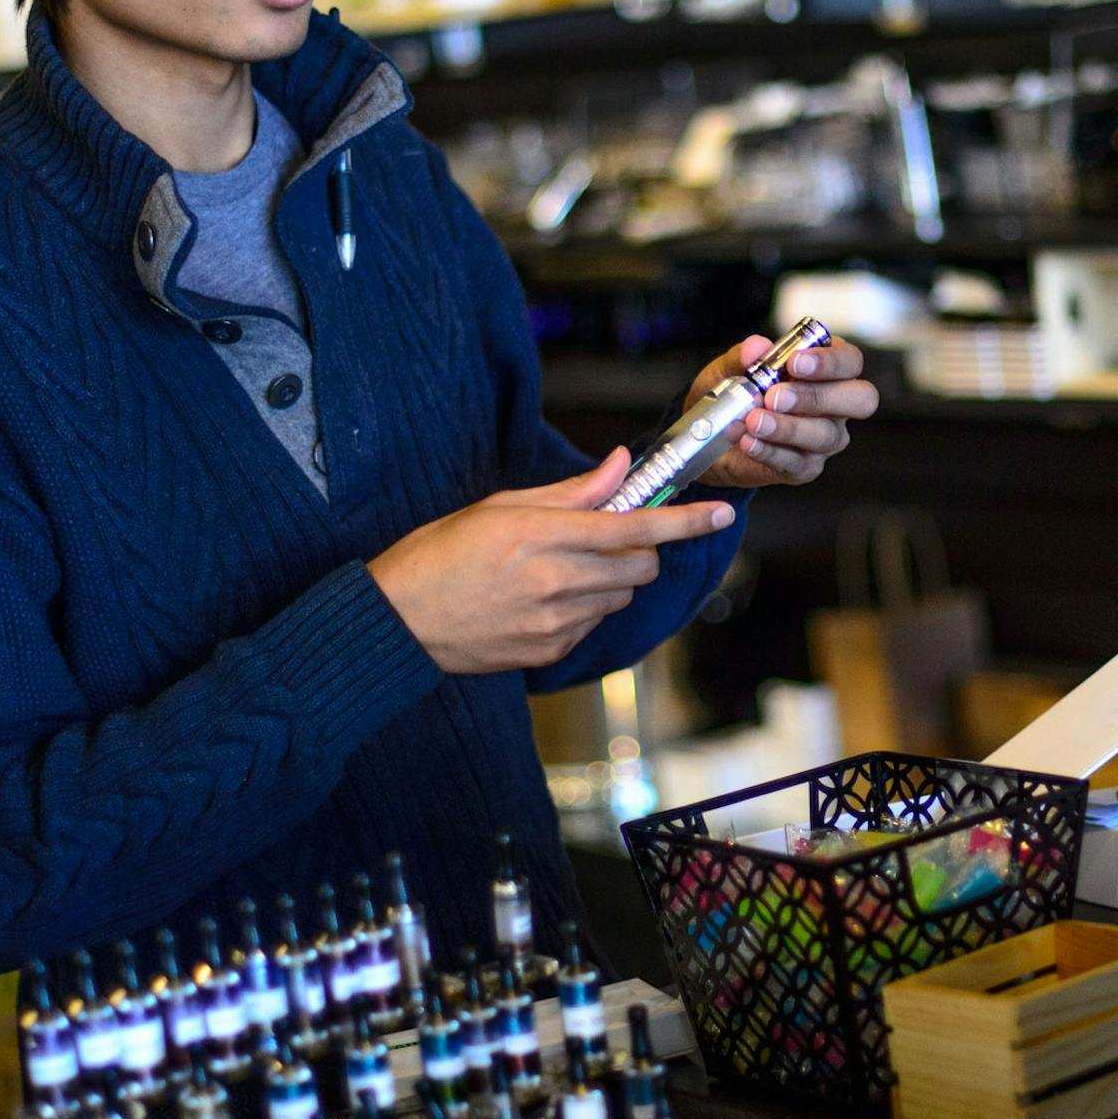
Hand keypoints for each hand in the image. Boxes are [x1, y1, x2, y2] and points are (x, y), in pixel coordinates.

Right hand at [367, 448, 732, 673]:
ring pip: (621, 596)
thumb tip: (620, 466)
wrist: (399, 621)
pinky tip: (547, 597)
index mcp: (542, 536)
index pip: (635, 529)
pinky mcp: (550, 652)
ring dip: (613, 578)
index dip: (684, 521)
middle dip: (642, 549)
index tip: (718, 511)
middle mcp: (555, 582)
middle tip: (610, 535)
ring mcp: (554, 623)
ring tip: (564, 567)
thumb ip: (570, 491)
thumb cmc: (441, 552)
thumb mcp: (501, 506)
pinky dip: (587, 606)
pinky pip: (594, 624)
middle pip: (641, 567)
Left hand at [686, 334, 879, 488]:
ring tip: (753, 421)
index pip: (850, 360)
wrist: (711, 435)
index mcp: (827, 369)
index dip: (829, 361)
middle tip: (775, 396)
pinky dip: (770, 451)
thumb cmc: (734, 392)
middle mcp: (837, 404)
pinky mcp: (806, 467)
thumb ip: (743, 356)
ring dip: (787, 427)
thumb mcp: (730, 368)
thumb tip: (757, 347)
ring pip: (826, 435)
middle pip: (860, 399)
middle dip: (818, 396)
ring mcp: (825, 438)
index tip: (794, 362)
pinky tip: (748, 441)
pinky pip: (797, 463)